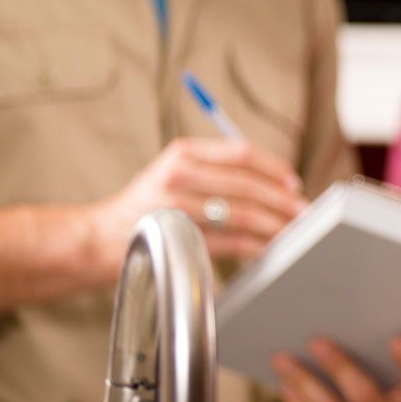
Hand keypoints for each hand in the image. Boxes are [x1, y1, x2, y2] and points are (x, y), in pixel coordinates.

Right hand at [89, 137, 304, 270]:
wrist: (97, 238)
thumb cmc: (145, 207)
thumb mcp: (174, 173)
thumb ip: (214, 170)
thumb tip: (272, 182)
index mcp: (183, 152)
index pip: (241, 153)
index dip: (274, 168)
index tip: (293, 183)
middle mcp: (179, 174)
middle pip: (247, 185)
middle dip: (282, 201)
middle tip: (302, 212)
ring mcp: (177, 206)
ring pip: (242, 214)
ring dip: (274, 225)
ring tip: (291, 232)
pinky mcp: (178, 237)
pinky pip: (229, 241)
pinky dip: (255, 246)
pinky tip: (267, 249)